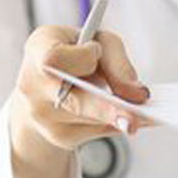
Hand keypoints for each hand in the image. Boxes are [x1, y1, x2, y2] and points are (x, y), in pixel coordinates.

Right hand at [9, 25, 150, 158]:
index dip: (80, 57)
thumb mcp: (101, 41)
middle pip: (71, 100)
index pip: (55, 59)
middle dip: (104, 109)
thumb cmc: (80, 51)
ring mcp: (41, 115)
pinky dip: (116, 124)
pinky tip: (132, 116)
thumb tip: (136, 93)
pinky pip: (95, 132)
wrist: (51, 80)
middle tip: (133, 118)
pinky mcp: (58, 136)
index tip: (96, 51)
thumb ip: (117, 61)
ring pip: (89, 120)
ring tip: (145, 113)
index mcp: (38, 49)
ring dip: (118, 116)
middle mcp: (32, 85)